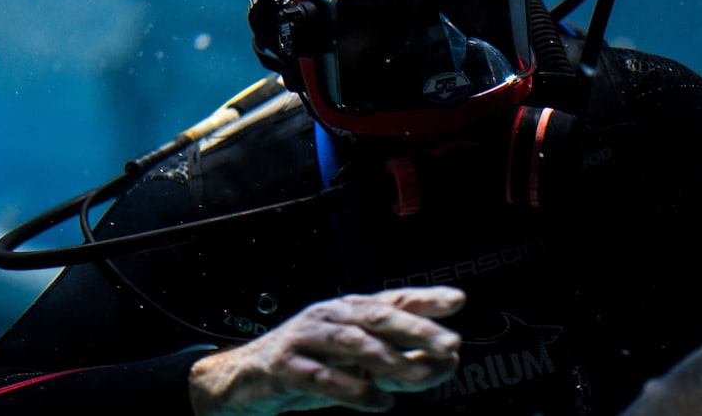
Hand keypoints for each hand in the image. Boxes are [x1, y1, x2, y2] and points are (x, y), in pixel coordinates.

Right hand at [188, 286, 465, 414]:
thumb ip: (399, 364)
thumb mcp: (356, 364)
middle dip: (416, 329)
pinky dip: (354, 390)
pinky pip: (322, 378)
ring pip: (352, 343)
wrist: (241, 378)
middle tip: (450, 343)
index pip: (393, 299)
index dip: (426, 298)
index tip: (459, 301)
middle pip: (377, 316)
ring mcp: (306, 339)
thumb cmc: (306, 366)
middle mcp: (329, 317)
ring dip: (390, 359)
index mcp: (348, 311)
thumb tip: (447, 365)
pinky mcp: (285, 367)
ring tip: (420, 376)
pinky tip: (380, 403)